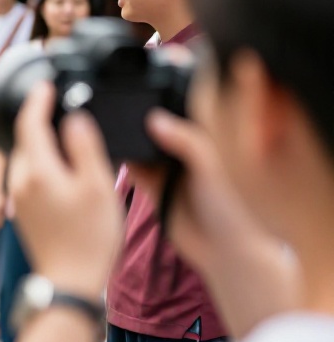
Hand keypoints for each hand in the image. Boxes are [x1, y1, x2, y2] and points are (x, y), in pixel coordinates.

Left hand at [8, 84, 123, 296]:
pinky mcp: (23, 210)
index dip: (39, 98)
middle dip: (39, 117)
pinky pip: (29, 174)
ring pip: (27, 156)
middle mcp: (19, 181)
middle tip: (57, 99)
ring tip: (62, 127)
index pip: (29, 122)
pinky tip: (61, 163)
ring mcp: (18, 197)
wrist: (70, 283)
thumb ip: (84, 146)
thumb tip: (73, 117)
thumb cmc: (89, 238)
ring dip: (40, 140)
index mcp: (36, 170)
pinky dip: (41, 159)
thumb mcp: (97, 185)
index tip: (47, 82)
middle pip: (25, 138)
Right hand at [130, 110, 298, 309]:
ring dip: (128, 140)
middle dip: (139, 120)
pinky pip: (133, 169)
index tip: (138, 91)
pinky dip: (123, 162)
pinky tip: (110, 152)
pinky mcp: (153, 187)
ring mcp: (169, 170)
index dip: (161, 102)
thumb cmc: (233, 205)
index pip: (179, 112)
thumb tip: (154, 119)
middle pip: (157, 128)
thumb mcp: (213, 167)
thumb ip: (187, 141)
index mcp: (206, 138)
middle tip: (116, 108)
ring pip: (143, 147)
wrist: (226, 249)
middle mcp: (186, 151)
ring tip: (107, 128)